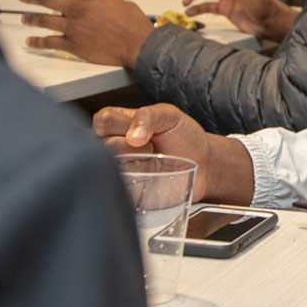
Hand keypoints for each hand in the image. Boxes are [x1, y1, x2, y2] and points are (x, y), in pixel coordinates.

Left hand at [16, 0, 153, 68]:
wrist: (138, 46)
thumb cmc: (134, 25)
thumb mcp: (121, 2)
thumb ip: (105, 0)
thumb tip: (103, 1)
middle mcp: (77, 8)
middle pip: (46, 0)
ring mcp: (73, 27)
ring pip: (43, 20)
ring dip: (31, 18)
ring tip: (24, 18)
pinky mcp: (72, 45)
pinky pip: (49, 42)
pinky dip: (37, 42)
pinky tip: (31, 41)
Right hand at [90, 103, 254, 203]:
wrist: (204, 166)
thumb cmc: (185, 138)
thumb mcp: (171, 116)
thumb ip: (149, 115)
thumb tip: (132, 135)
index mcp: (121, 123)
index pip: (102, 120)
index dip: (117, 125)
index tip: (139, 131)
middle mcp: (116, 147)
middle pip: (103, 145)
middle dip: (128, 146)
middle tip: (149, 147)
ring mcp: (121, 169)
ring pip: (108, 169)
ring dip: (131, 166)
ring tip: (151, 162)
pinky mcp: (128, 191)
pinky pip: (117, 190)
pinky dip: (130, 186)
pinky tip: (148, 180)